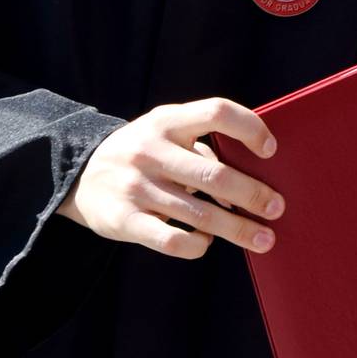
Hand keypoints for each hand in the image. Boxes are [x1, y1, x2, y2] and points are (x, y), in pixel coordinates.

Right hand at [59, 98, 280, 259]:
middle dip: (254, 194)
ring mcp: (136, 187)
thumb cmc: (141, 154)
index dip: (250, 129)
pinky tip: (207, 242)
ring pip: (200, 214)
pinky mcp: (124, 220)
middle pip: (215, 174)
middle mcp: (150, 151)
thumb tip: (255, 175)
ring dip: (238, 229)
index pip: (216, 112)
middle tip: (277, 208)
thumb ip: (201, 144)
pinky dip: (198, 245)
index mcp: (165, 121)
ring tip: (263, 239)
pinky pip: (173, 240)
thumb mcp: (162, 132)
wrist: (78, 176)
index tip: (271, 151)